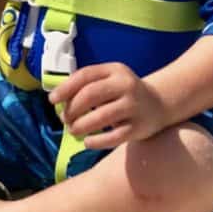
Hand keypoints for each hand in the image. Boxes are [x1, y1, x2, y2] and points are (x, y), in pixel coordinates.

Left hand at [48, 62, 166, 148]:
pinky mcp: (138, 127)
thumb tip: (58, 99)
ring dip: (81, 126)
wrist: (160, 103)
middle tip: (65, 119)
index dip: (65, 88)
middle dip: (72, 109)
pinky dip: (96, 141)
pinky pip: (113, 137)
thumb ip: (87, 85)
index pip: (85, 75)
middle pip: (90, 95)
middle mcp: (126, 85)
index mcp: (115, 70)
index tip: (52, 100)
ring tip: (73, 131)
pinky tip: (87, 142)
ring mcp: (133, 106)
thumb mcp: (110, 80)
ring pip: (101, 117)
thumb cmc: (124, 92)